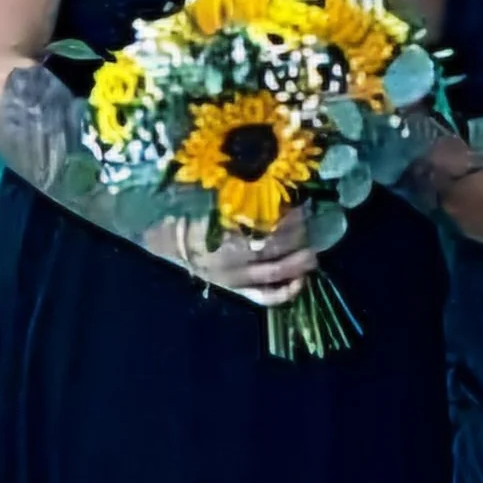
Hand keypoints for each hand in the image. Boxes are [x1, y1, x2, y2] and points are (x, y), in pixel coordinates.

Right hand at [162, 210, 319, 307]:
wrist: (168, 240)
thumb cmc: (191, 213)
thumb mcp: (210, 200)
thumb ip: (238, 199)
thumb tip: (273, 185)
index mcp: (223, 232)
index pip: (266, 225)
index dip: (289, 216)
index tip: (304, 203)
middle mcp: (231, 258)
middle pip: (275, 249)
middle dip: (299, 236)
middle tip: (313, 223)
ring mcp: (235, 278)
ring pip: (275, 273)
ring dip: (299, 262)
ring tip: (313, 250)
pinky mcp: (235, 290)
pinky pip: (264, 297)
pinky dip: (286, 292)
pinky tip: (302, 281)